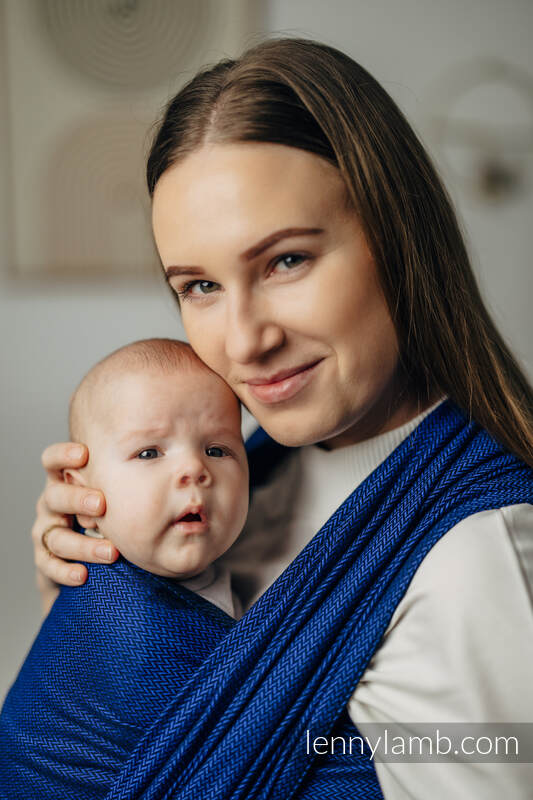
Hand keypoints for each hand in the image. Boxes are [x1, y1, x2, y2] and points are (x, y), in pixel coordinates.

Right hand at [32, 442, 118, 613]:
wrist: (84, 558)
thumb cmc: (106, 514)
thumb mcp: (113, 493)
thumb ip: (127, 479)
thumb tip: (170, 467)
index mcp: (65, 481)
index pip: (53, 461)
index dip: (63, 455)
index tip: (84, 455)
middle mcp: (52, 503)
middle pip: (54, 496)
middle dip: (77, 499)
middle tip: (101, 504)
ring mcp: (46, 530)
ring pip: (55, 536)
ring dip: (83, 545)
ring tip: (111, 552)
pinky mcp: (44, 558)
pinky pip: (48, 565)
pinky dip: (65, 570)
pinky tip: (83, 575)